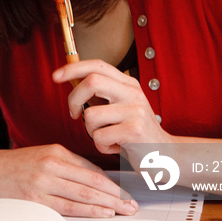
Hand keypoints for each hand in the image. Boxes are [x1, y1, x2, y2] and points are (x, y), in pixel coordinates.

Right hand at [0, 144, 137, 217]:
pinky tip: (103, 213)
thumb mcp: (40, 155)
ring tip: (125, 211)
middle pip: (92, 180)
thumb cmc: (11, 166)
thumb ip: (65, 165)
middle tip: (134, 204)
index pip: (91, 168)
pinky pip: (68, 206)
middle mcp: (51, 164)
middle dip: (116, 194)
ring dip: (108, 203)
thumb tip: (92, 179)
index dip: (112, 182)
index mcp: (54, 151)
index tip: (127, 191)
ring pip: (84, 193)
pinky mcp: (35, 198)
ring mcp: (43, 181)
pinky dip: (88, 210)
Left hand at [52, 59, 173, 153]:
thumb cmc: (135, 133)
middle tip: (74, 115)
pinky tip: (116, 147)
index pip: (97, 65)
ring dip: (91, 131)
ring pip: (91, 115)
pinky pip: (99, 137)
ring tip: (107, 137)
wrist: (165, 155)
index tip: (55, 76)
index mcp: (128, 84)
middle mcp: (133, 92)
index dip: (73, 68)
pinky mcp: (134, 130)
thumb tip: (71, 79)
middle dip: (73, 99)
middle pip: (91, 82)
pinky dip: (101, 146)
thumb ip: (101, 94)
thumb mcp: (120, 107)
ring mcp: (135, 110)